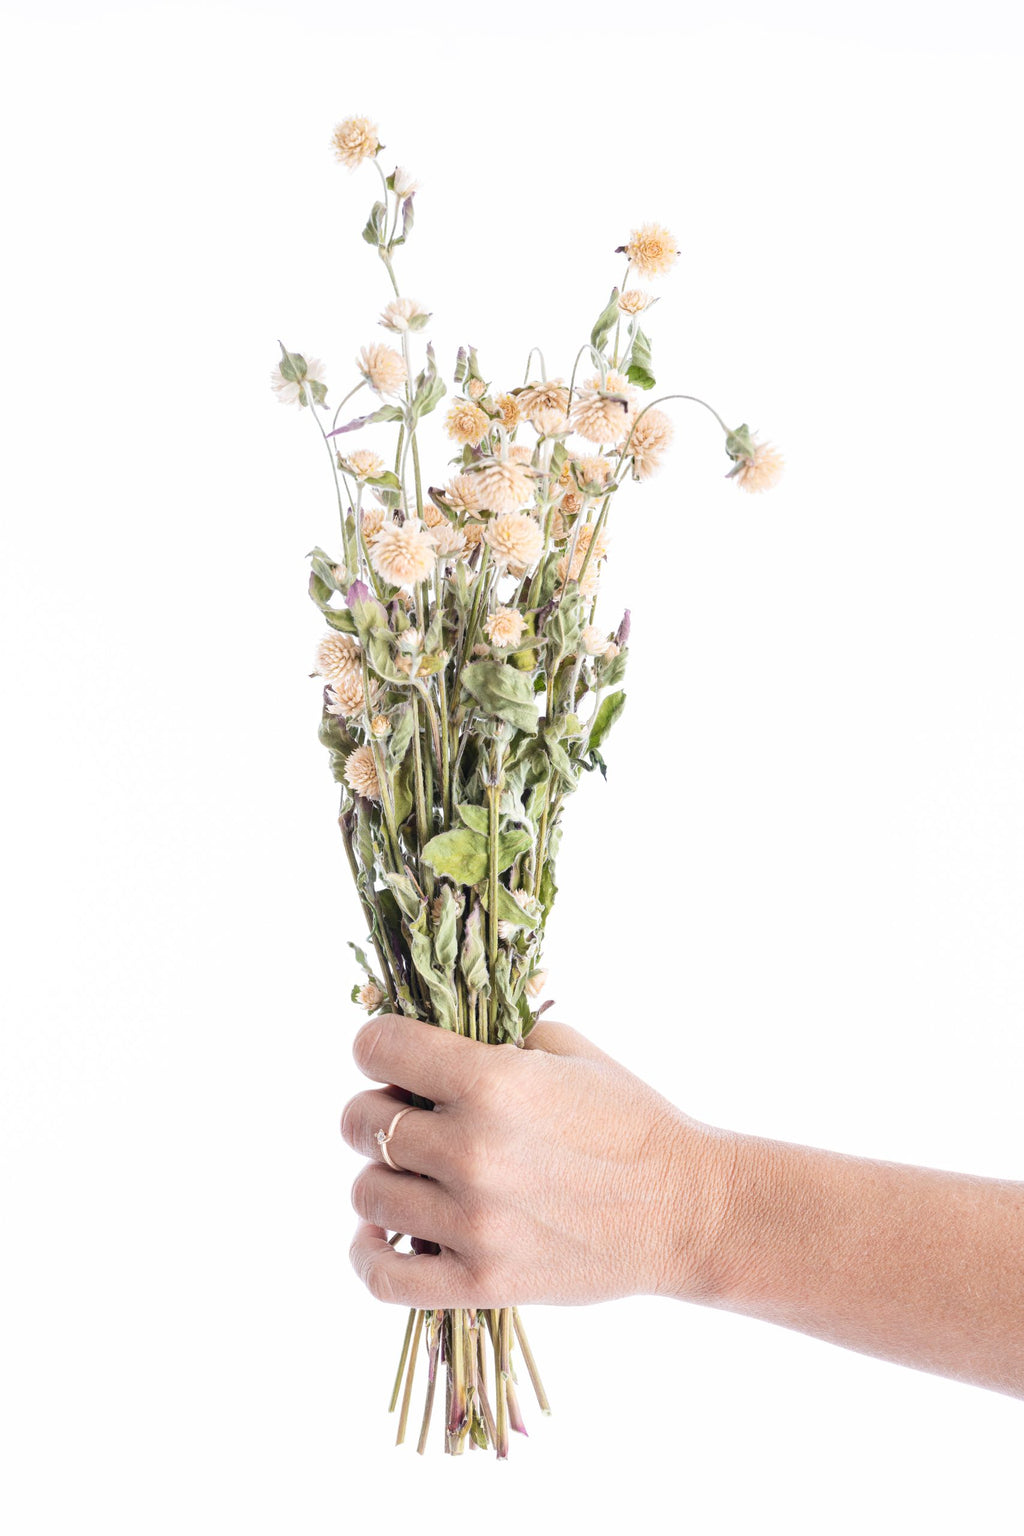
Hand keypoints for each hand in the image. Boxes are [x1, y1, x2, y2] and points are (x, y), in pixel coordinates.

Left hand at [340, 1013, 731, 1307]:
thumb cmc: (627, 1119)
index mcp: (494, 1080)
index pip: (378, 1047)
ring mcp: (474, 1222)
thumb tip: (422, 1043)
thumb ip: (489, 1037)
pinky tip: (383, 1231)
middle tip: (411, 1116)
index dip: (377, 1045)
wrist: (685, 1208)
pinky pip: (381, 1275)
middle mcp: (474, 1149)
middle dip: (378, 1108)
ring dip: (382, 1174)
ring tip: (417, 1172)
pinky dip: (367, 1252)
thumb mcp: (564, 1049)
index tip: (393, 1056)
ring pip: (366, 1192)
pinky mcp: (481, 1283)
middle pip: (361, 1121)